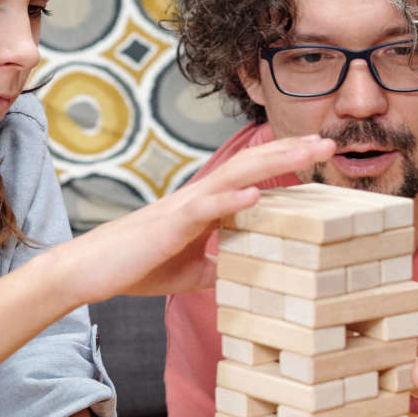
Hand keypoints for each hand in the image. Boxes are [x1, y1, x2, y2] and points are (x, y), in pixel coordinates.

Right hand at [47, 134, 334, 301]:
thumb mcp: (188, 271)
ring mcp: (184, 207)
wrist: (88, 270)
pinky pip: (206, 209)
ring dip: (273, 162)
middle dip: (291, 152)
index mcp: (204, 206)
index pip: (251, 176)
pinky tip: (256, 194)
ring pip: (235, 176)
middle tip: (329, 142)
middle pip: (251, 165)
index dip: (283, 162)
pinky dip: (231, 200)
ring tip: (307, 150)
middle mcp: (198, 197)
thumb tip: (243, 274)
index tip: (317, 155)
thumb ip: (217, 265)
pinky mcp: (170, 224)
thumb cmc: (134, 266)